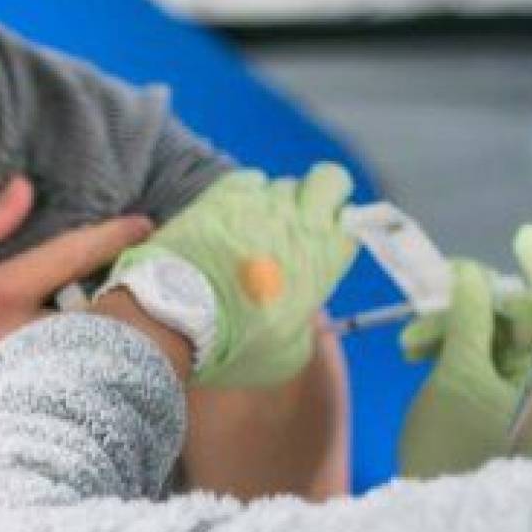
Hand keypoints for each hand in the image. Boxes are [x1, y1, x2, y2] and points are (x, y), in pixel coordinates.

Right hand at [0, 177, 152, 507]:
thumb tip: (22, 192)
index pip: (68, 256)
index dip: (111, 235)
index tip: (144, 223)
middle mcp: (16, 345)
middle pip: (90, 310)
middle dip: (107, 298)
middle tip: (115, 291)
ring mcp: (25, 389)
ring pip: (82, 351)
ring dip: (92, 339)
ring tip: (90, 336)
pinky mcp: (24, 423)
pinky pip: (68, 389)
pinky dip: (74, 375)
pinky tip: (62, 378)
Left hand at [108, 163, 358, 388]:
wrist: (175, 316)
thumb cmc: (231, 343)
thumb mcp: (287, 353)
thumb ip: (304, 325)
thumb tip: (299, 313)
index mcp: (322, 258)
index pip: (357, 220)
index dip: (343, 227)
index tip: (329, 238)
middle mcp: (298, 221)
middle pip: (330, 180)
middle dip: (324, 192)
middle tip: (305, 216)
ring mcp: (259, 203)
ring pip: (283, 182)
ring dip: (274, 200)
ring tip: (253, 230)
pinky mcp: (221, 195)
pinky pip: (246, 178)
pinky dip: (243, 193)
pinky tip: (229, 217)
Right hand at [398, 226, 531, 478]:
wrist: (428, 506)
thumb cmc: (450, 444)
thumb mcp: (457, 376)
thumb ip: (469, 320)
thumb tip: (473, 271)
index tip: (521, 234)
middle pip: (513, 317)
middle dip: (466, 306)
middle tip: (424, 305)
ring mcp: (510, 387)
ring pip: (484, 330)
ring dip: (445, 326)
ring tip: (408, 345)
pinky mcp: (484, 392)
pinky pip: (469, 350)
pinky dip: (441, 344)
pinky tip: (413, 353)